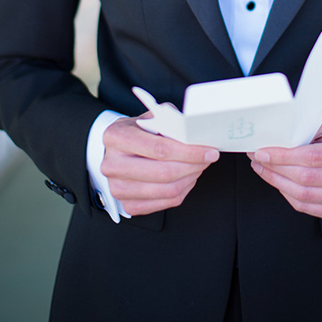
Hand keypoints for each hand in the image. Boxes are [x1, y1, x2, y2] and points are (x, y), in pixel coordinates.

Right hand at [101, 113, 218, 215]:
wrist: (116, 149)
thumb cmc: (137, 131)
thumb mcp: (151, 117)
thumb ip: (170, 122)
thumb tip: (195, 134)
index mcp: (117, 137)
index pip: (159, 149)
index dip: (188, 152)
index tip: (208, 150)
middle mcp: (112, 164)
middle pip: (164, 173)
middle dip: (193, 166)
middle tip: (208, 158)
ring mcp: (117, 188)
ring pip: (167, 190)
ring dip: (190, 178)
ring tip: (199, 166)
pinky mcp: (127, 205)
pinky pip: (165, 203)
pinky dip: (182, 191)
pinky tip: (187, 178)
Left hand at [247, 113, 321, 220]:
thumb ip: (302, 127)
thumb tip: (270, 133)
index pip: (314, 156)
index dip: (284, 156)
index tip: (263, 152)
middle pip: (308, 178)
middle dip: (276, 169)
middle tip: (258, 158)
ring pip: (304, 195)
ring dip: (277, 182)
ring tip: (263, 168)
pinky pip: (307, 207)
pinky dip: (286, 194)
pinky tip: (276, 181)